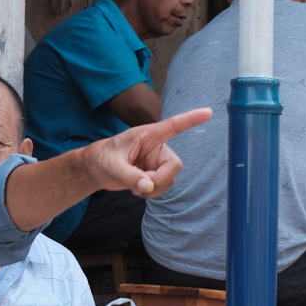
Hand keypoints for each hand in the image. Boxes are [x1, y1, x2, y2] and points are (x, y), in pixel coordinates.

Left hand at [81, 108, 213, 200]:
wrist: (97, 169)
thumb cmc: (103, 159)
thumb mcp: (112, 166)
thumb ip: (129, 176)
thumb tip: (148, 187)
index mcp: (148, 135)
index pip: (173, 126)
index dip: (191, 120)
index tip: (208, 112)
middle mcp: (157, 147)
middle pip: (175, 165)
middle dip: (159, 179)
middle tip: (140, 185)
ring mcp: (158, 162)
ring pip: (170, 179)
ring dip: (154, 189)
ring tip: (134, 186)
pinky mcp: (156, 174)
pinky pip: (164, 187)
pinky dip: (152, 193)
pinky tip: (138, 189)